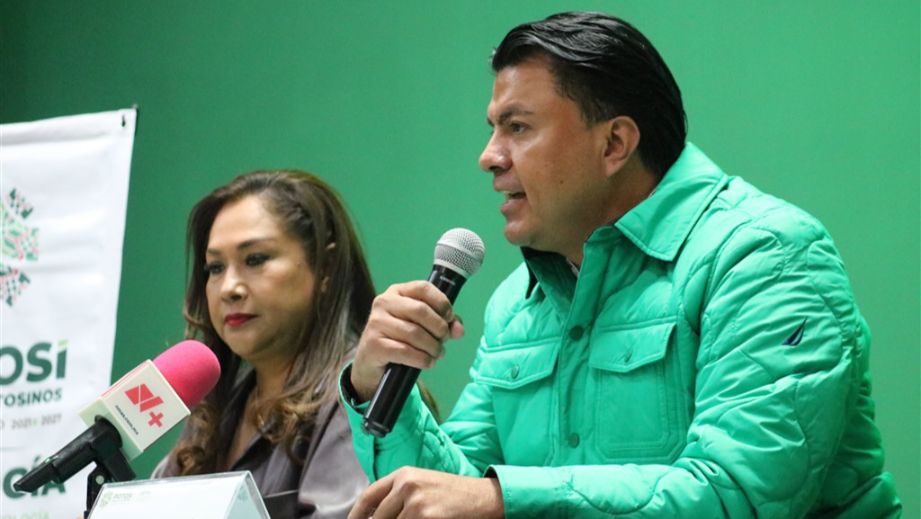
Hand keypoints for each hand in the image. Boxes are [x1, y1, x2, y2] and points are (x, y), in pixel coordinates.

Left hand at [348, 467, 502, 518]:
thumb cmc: (454, 495)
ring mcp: (416, 502)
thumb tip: (375, 516)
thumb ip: (399, 496)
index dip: (356, 515)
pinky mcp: (426, 517)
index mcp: (403, 474)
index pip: (368, 497)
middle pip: (377, 518)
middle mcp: (406, 485)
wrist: (485, 498)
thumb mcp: (423, 485)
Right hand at [350, 281, 463, 400]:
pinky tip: (427, 362)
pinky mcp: (374, 344)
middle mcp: (384, 302)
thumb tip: (459, 330)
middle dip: (439, 328)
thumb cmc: (400, 339)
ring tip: (437, 354)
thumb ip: (443, 323)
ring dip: (433, 347)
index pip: (423, 288)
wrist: (372, 363)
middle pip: (421, 310)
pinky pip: (406, 351)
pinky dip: (422, 359)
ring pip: (414, 333)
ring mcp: (376, 323)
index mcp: (397, 292)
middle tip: (444, 341)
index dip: (441, 302)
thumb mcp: (421, 326)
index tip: (449, 318)